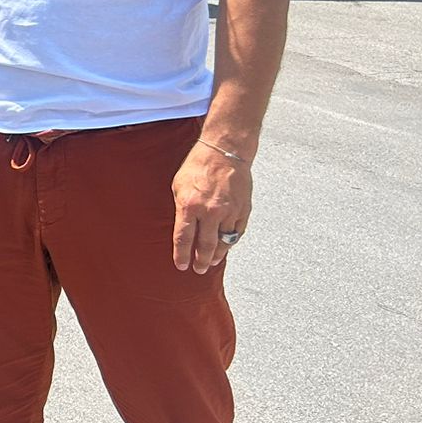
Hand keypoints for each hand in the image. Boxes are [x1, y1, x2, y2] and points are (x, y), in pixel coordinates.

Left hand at [170, 140, 252, 273]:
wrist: (225, 152)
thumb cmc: (197, 166)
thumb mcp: (178, 186)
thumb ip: (180, 208)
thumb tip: (183, 228)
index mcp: (189, 206)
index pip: (184, 238)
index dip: (182, 255)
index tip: (181, 266)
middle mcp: (210, 212)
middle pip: (205, 245)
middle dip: (201, 261)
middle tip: (198, 270)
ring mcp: (229, 212)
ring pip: (223, 242)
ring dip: (217, 255)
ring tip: (211, 262)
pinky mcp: (243, 210)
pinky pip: (237, 233)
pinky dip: (231, 242)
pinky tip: (225, 247)